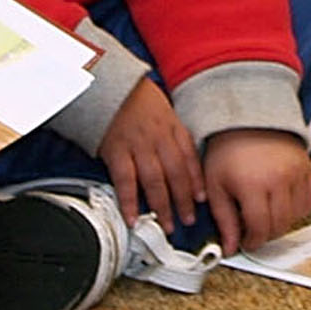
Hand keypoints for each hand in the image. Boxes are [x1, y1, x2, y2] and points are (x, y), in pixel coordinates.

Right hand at [102, 81, 201, 230]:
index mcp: (173, 127)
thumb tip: (186, 158)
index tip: (202, 199)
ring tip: (168, 225)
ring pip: (155, 181)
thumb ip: (175, 134)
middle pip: (176, 174)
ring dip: (162, 206)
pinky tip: (133, 217)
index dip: (197, 181)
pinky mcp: (116, 151)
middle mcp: (159, 137)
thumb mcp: (165, 110)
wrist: (108, 84)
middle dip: (184, 200)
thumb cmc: (136, 98)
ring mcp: (138, 145)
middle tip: (188, 220)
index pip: (190, 158)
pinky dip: (129, 202)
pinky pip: (125, 181)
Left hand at [196, 128, 310, 251]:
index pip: (260, 228)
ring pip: (297, 216)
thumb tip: (229, 246)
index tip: (246, 242)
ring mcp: (296, 172)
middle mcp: (278, 179)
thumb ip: (223, 220)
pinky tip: (283, 204)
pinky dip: (299, 208)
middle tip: (254, 230)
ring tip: (267, 214)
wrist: (246, 118)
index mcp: (252, 184)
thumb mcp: (215, 185)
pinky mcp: (307, 167)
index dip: (252, 241)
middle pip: (280, 225)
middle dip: (265, 234)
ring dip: (282, 222)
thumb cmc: (228, 149)